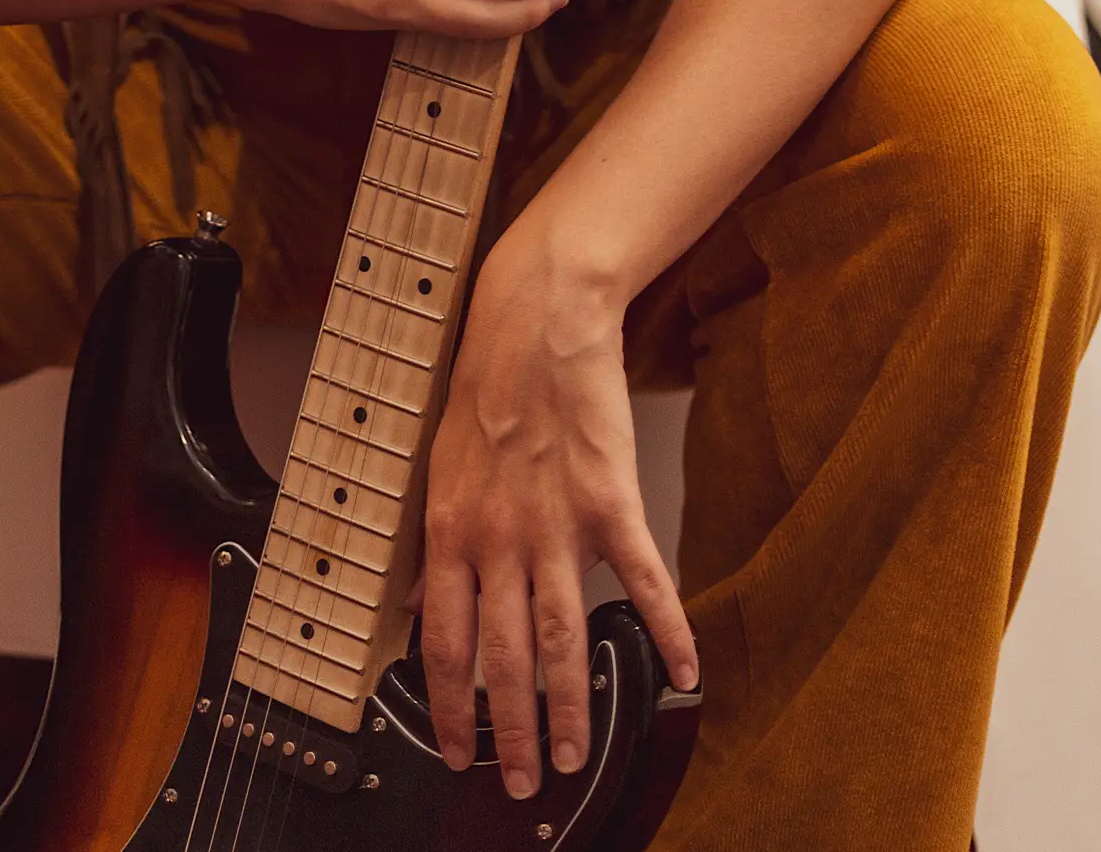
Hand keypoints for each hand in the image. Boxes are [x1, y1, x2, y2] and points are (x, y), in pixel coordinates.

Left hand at [419, 221, 697, 793]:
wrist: (535, 319)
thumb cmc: (485, 386)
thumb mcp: (437, 467)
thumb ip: (434, 544)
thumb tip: (417, 608)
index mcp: (451, 529)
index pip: (443, 643)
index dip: (448, 708)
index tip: (456, 754)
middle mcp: (500, 536)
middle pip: (505, 657)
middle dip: (513, 732)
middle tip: (525, 782)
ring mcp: (557, 522)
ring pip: (564, 638)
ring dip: (571, 706)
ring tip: (575, 757)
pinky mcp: (610, 501)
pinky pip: (644, 580)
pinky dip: (667, 629)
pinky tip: (684, 671)